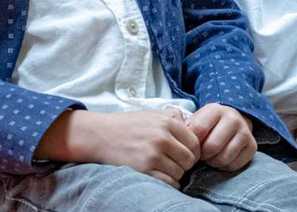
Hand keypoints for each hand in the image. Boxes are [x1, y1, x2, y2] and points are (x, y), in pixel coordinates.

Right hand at [51, 109, 201, 186]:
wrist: (101, 134)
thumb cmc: (129, 125)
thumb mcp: (154, 113)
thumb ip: (175, 118)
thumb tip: (194, 127)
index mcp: (167, 122)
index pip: (195, 143)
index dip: (192, 151)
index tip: (184, 154)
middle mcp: (162, 138)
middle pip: (189, 159)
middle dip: (184, 163)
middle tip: (174, 162)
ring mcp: (153, 155)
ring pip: (180, 173)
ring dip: (175, 174)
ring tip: (164, 168)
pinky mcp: (144, 170)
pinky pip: (168, 182)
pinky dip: (168, 182)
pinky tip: (160, 176)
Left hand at [187, 103, 256, 170]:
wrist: (233, 120)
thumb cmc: (208, 125)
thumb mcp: (196, 120)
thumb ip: (186, 129)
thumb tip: (179, 143)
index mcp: (215, 110)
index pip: (198, 130)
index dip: (191, 143)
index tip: (190, 145)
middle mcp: (233, 118)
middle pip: (212, 146)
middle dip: (202, 155)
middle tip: (201, 154)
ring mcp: (245, 132)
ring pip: (223, 158)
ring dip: (213, 162)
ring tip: (211, 156)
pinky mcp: (252, 146)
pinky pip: (234, 165)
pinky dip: (225, 166)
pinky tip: (222, 158)